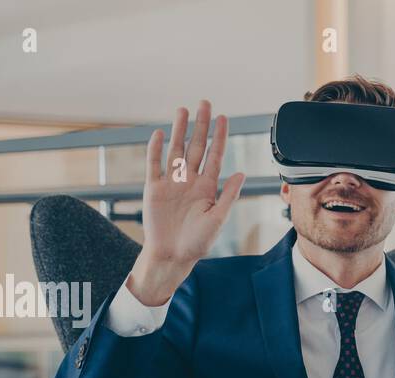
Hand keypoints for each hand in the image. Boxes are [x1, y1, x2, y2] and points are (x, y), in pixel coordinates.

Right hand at [129, 100, 245, 304]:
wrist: (172, 256)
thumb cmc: (197, 242)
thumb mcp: (218, 219)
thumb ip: (228, 195)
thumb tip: (241, 173)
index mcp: (207, 187)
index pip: (214, 155)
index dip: (219, 137)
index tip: (224, 118)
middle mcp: (190, 180)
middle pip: (195, 146)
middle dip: (200, 125)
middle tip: (204, 104)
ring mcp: (171, 182)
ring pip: (175, 150)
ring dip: (179, 130)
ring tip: (182, 110)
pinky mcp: (154, 188)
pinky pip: (154, 164)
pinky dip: (156, 149)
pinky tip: (160, 133)